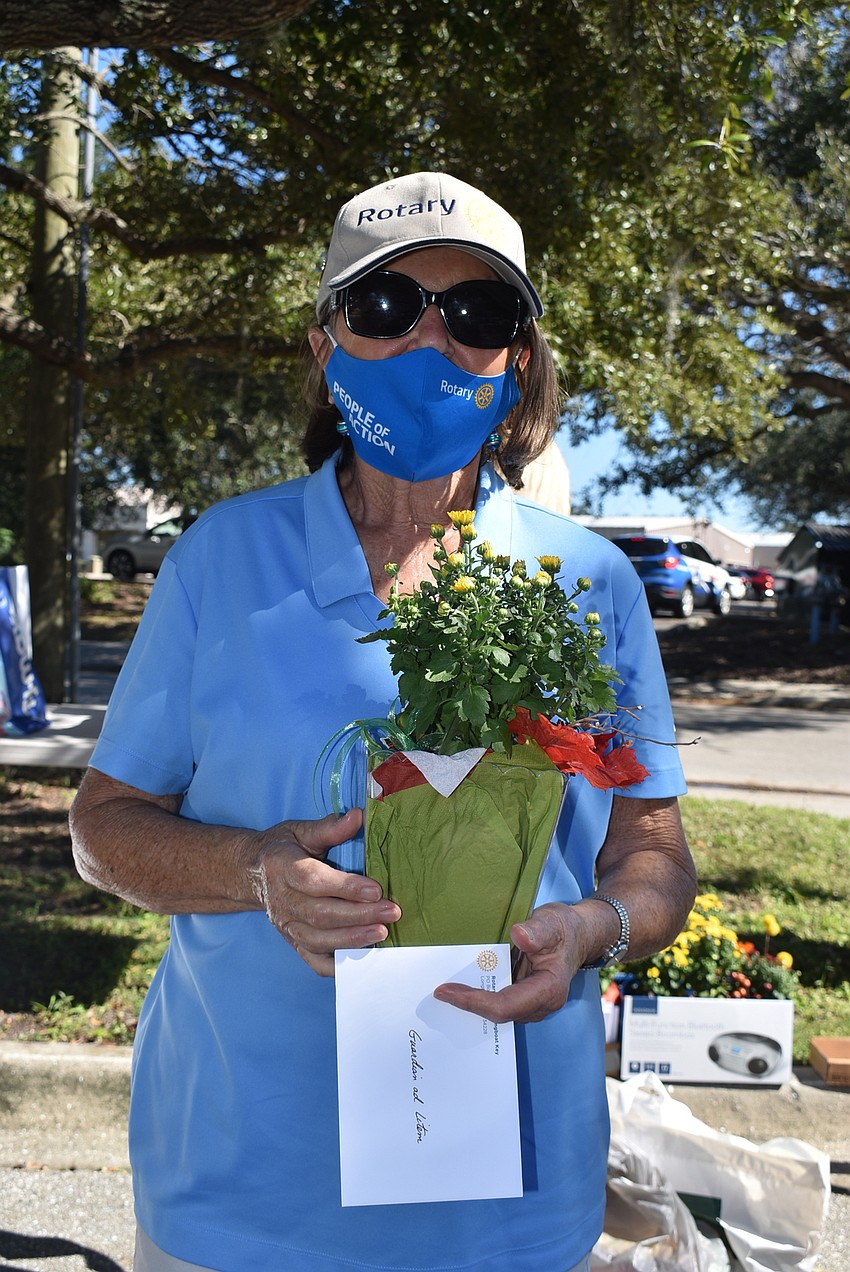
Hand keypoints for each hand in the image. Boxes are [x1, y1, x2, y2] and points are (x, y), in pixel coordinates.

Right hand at [249, 808, 399, 975]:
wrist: (253, 873)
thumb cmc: (283, 848)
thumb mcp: (302, 831)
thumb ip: (330, 828)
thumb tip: (358, 817)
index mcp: (282, 867)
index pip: (314, 881)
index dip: (345, 887)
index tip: (375, 889)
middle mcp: (281, 900)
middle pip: (320, 914)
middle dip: (359, 916)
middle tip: (391, 912)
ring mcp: (285, 925)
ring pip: (318, 939)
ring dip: (352, 939)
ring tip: (382, 933)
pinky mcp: (292, 942)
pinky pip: (313, 960)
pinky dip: (337, 965)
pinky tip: (362, 957)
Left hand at [433, 903, 580, 1023]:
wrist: (577, 935)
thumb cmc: (564, 929)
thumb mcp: (552, 922)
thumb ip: (537, 930)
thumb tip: (519, 935)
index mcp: (548, 990)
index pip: (505, 1005)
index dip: (474, 1002)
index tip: (446, 991)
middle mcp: (539, 1005)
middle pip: (498, 1014)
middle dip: (467, 1006)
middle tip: (436, 993)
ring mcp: (531, 1004)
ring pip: (496, 1013)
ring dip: (470, 1004)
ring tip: (441, 992)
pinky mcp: (522, 998)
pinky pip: (497, 1003)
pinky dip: (477, 997)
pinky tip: (458, 987)